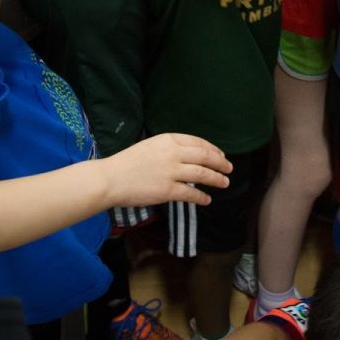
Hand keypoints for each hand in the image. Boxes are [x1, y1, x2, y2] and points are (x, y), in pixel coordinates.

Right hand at [102, 133, 231, 208]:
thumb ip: (169, 149)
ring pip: (202, 174)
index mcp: (168, 139)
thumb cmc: (127, 162)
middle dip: (220, 162)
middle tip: (229, 168)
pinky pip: (190, 194)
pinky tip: (207, 200)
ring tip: (224, 182)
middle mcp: (173, 153)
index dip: (212, 149)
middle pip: (204, 156)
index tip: (220, 155)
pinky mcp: (167, 190)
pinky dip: (201, 197)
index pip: (198, 142)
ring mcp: (171, 171)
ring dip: (216, 179)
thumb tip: (188, 156)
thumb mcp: (151, 145)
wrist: (110, 178)